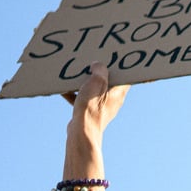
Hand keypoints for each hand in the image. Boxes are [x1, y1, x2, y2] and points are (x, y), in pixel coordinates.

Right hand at [62, 62, 129, 179]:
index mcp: (118, 93)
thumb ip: (99, 71)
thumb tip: (97, 65)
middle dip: (99, 72)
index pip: (126, 77)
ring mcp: (101, 107)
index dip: (123, 67)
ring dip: (84, 82)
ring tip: (76, 73)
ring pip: (93, 90)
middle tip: (93, 61)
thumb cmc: (91, 108)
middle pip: (108, 82)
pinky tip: (64, 89)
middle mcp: (112, 101)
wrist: (81, 132)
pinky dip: (75, 94)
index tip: (118, 58)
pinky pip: (82, 99)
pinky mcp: (89, 113)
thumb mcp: (96, 83)